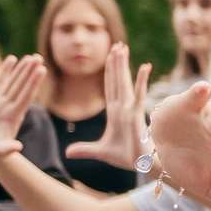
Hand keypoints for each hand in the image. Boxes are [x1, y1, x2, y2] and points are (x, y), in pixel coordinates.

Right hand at [0, 55, 43, 165]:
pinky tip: (12, 58)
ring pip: (13, 82)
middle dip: (30, 72)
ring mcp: (0, 101)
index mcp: (12, 115)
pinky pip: (0, 82)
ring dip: (22, 69)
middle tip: (39, 57)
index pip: (25, 96)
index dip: (33, 83)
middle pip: (21, 86)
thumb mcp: (1, 151)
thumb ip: (8, 148)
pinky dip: (5, 70)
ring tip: (31, 56)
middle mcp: (8, 106)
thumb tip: (16, 148)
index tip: (42, 70)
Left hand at [62, 45, 150, 167]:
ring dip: (123, 65)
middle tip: (117, 44)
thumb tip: (67, 153)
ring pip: (125, 82)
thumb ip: (84, 149)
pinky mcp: (137, 115)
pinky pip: (139, 94)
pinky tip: (144, 67)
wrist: (141, 166)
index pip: (110, 88)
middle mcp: (123, 107)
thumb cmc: (126, 158)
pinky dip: (141, 80)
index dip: (110, 72)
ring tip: (122, 48)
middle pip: (117, 80)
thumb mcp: (99, 152)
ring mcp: (130, 109)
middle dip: (116, 62)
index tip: (110, 57)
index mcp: (115, 113)